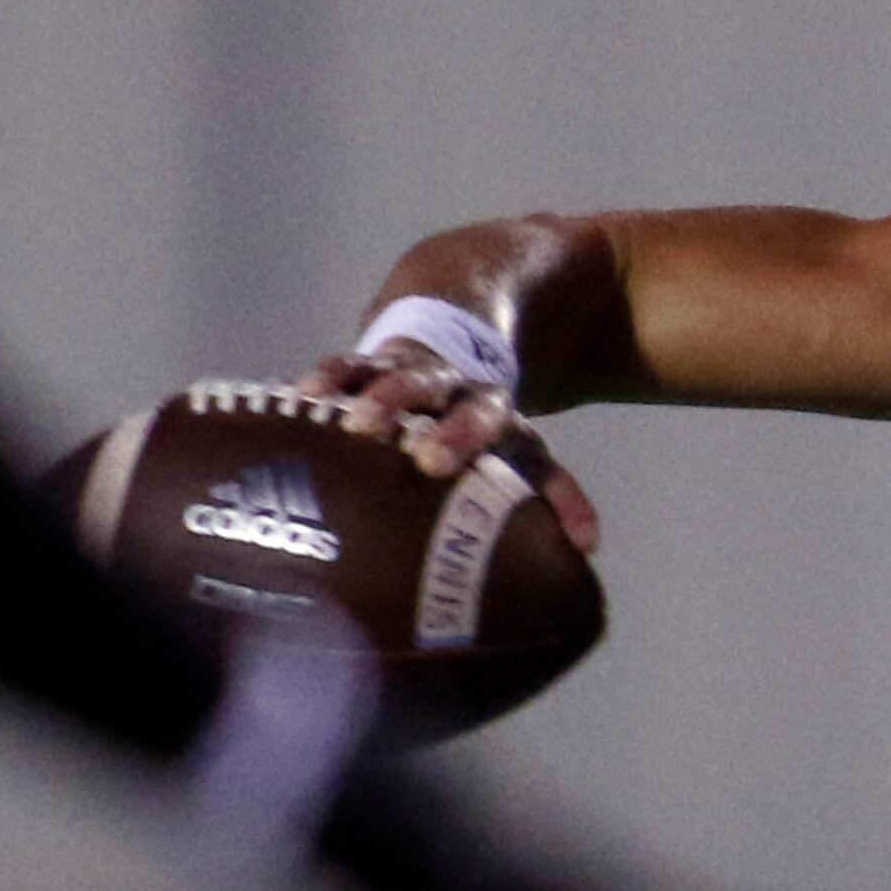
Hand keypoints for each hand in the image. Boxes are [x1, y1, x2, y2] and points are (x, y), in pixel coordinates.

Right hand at [297, 342, 600, 552]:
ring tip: (358, 421)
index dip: (563, 499)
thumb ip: (544, 501)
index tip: (572, 535)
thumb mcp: (517, 457)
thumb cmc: (476, 432)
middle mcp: (468, 398)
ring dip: (388, 399)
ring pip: (410, 380)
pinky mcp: (373, 363)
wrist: (450, 341)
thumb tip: (586, 550)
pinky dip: (332, 379)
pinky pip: (352, 365)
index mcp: (508, 427)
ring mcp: (420, 376)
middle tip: (431, 461)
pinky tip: (304, 396)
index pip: (540, 459)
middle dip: (456, 434)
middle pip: (477, 413)